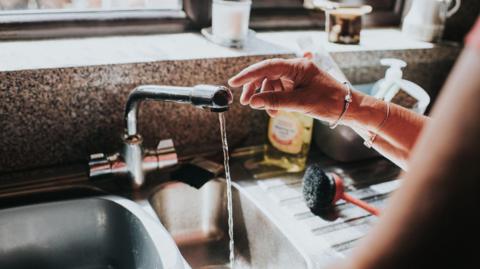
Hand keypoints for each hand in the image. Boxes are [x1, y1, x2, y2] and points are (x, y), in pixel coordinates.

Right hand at [228, 58, 352, 122]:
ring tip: (270, 112)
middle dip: (255, 88)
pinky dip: (275, 101)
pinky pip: (280, 91)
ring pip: (272, 84)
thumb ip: (276, 101)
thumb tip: (253, 101)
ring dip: (267, 98)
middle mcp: (296, 69)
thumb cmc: (330, 102)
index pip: (268, 66)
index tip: (234, 82)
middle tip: (245, 101)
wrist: (349, 109)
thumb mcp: (301, 103)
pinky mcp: (298, 86)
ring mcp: (297, 77)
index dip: (249, 74)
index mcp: (298, 67)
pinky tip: (276, 111)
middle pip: (267, 74)